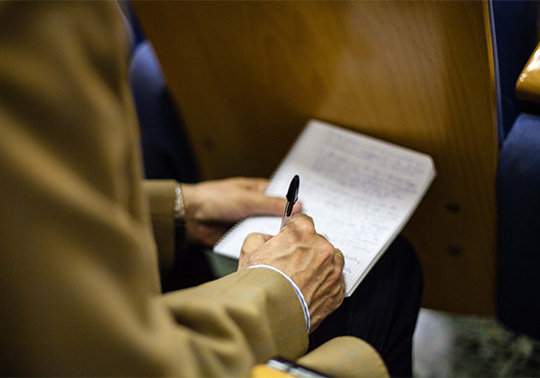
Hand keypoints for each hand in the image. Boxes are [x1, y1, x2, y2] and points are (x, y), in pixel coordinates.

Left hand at [180, 177, 301, 245]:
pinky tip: (280, 252)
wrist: (190, 218)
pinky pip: (260, 244)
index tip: (318, 211)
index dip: (299, 203)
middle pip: (282, 217)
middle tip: (311, 232)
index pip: (286, 197)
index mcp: (261, 191)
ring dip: (279, 237)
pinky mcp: (245, 239)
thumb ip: (273, 204)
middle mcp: (259, 208)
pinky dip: (267, 247)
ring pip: (272, 232)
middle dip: (292, 224)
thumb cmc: (215, 199)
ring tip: (300, 244)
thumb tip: (299, 205)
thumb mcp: (248, 199)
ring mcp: (252, 224)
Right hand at [238, 214, 344, 331]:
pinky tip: (309, 291)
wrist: (268, 315)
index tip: (290, 239)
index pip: (303, 221)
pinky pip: (335, 282)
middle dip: (306, 250)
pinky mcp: (338, 291)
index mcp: (303, 232)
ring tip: (302, 279)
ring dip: (320, 265)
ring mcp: (333, 270)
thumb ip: (260, 237)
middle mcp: (323, 248)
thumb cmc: (259, 285)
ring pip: (331, 260)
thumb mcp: (248, 251)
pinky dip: (325, 285)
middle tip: (291, 265)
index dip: (293, 231)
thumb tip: (267, 239)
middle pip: (318, 241)